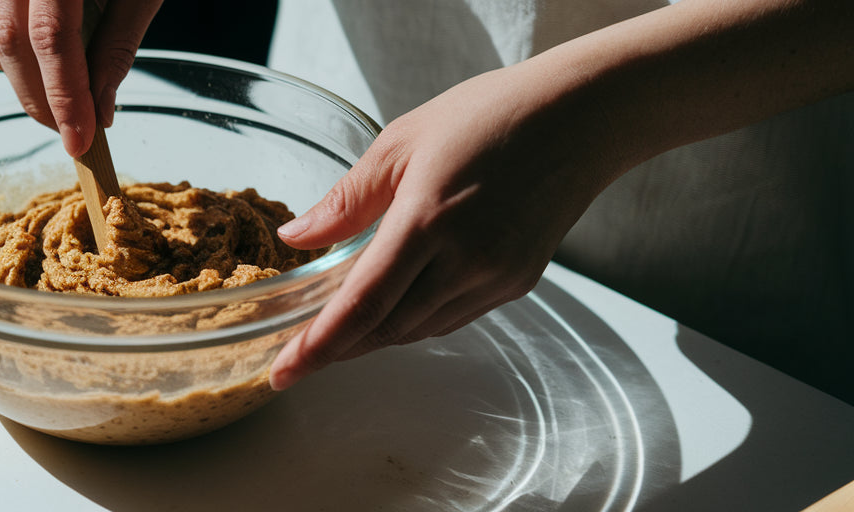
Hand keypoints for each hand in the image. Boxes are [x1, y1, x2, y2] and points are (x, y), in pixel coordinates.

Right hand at [0, 0, 161, 155]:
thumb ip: (119, 42)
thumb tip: (101, 108)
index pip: (50, 36)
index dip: (64, 95)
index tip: (82, 140)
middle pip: (10, 42)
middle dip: (40, 99)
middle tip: (70, 132)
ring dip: (21, 80)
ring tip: (57, 103)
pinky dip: (5, 51)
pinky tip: (35, 65)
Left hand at [268, 64, 631, 389]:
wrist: (581, 117)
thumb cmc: (489, 114)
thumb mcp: (400, 141)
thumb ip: (346, 201)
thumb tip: (296, 238)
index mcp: (428, 221)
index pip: (362, 306)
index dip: (317, 347)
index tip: (283, 372)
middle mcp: (465, 260)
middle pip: (386, 329)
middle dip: (337, 348)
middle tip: (296, 354)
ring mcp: (496, 277)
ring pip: (417, 330)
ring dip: (373, 337)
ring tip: (334, 334)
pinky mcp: (516, 283)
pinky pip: (450, 318)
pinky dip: (412, 321)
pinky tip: (391, 309)